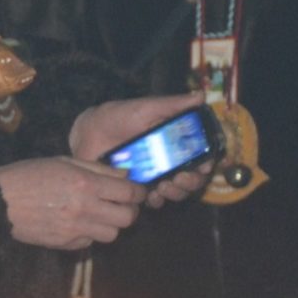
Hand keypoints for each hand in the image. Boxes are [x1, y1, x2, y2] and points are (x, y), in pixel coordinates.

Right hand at [0, 157, 146, 249]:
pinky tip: (78, 223)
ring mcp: (75, 229)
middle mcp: (84, 208)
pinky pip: (90, 242)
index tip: (135, 191)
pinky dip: (89, 234)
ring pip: (112, 234)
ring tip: (98, 215)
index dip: (138, 191)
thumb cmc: (27, 175)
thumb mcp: (62, 161)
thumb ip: (97, 168)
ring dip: (110, 224)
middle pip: (127, 217)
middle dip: (128, 210)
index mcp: (85, 183)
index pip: (129, 192)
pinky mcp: (64, 243)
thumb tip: (125, 175)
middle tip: (120, 204)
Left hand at [70, 93, 207, 207]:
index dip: (207, 164)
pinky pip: (152, 201)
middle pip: (192, 179)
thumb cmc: (120, 116)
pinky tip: (151, 195)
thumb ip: (173, 105)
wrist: (90, 131)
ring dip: (176, 193)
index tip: (204, 166)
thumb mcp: (147, 108)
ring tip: (164, 186)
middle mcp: (170, 161)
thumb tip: (201, 96)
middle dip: (191, 182)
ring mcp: (155, 176)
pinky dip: (155, 201)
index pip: (202, 157)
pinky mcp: (138, 188)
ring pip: (176, 192)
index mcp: (177, 143)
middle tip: (180, 179)